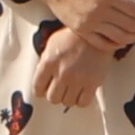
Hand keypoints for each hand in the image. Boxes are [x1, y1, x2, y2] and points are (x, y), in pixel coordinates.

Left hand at [32, 0, 134, 114]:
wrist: (98, 31)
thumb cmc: (73, 36)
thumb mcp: (52, 43)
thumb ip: (45, 61)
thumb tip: (42, 77)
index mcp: (49, 62)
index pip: (37, 88)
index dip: (40, 89)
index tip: (44, 88)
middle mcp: (62, 73)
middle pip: (52, 98)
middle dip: (54, 94)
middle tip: (59, 87)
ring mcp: (78, 79)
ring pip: (67, 102)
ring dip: (68, 97)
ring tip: (71, 88)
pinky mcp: (93, 83)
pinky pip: (83, 102)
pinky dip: (80, 100)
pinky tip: (81, 91)